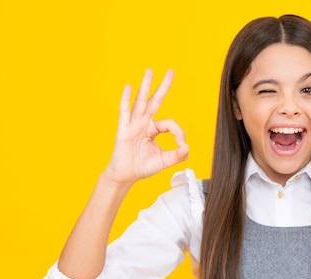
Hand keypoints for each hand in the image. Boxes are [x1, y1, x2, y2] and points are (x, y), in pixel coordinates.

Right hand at [103, 69, 188, 184]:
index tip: (181, 145)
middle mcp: (144, 123)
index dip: (179, 133)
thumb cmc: (142, 167)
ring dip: (145, 86)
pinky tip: (128, 87)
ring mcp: (133, 125)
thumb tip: (187, 147)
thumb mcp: (164, 161)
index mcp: (154, 129)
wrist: (125, 176)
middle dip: (163, 87)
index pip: (170, 124)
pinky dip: (126, 99)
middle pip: (155, 101)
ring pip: (141, 102)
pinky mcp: (124, 130)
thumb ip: (177, 155)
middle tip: (171, 71)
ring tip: (150, 71)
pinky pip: (125, 112)